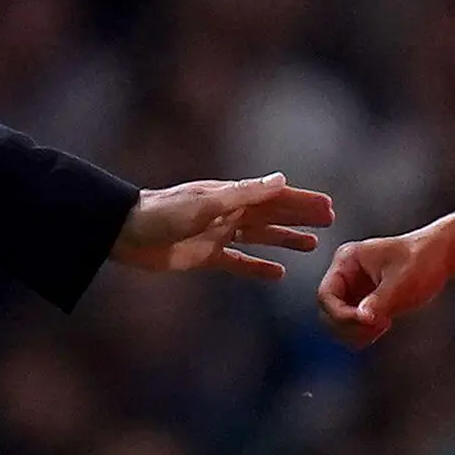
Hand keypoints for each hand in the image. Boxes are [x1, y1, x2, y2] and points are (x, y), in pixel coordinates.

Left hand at [111, 174, 333, 280]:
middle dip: (300, 218)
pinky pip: (239, 262)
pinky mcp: (206, 256)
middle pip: (273, 215)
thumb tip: (281, 180)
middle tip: (329, 222)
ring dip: (285, 240)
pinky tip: (277, 274)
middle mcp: (228, 213)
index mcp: (230, 196)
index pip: (275, 197)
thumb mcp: (206, 202)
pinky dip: (258, 267)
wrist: (125, 233)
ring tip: (312, 246)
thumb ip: (244, 193)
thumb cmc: (162, 213)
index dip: (302, 202)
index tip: (328, 207)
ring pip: (261, 237)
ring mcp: (218, 234)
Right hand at [316, 225, 453, 345]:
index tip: (368, 321)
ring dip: (358, 331)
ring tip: (385, 323)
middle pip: (329, 313)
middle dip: (351, 325)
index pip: (326, 295)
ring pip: (339, 324)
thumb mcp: (402, 281)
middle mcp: (344, 275)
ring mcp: (353, 290)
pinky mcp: (363, 303)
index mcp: (346, 261)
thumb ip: (380, 301)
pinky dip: (365, 333)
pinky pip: (353, 327)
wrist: (440, 256)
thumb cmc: (422, 260)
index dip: (342, 314)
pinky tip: (385, 325)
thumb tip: (362, 319)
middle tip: (380, 325)